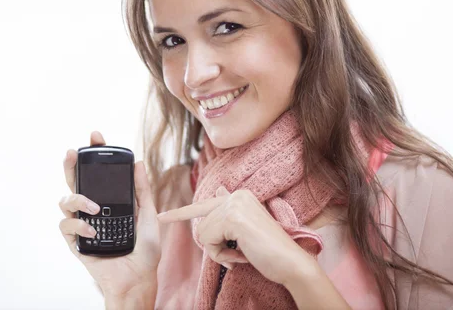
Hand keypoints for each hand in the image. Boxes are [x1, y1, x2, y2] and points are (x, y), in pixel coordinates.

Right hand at [59, 131, 160, 298]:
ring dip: (78, 199)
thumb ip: (141, 189)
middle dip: (71, 164)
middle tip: (73, 151)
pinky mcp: (75, 242)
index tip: (96, 136)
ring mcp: (82, 224)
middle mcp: (93, 209)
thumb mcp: (149, 215)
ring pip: (64, 201)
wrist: (138, 279)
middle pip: (75, 181)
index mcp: (109, 200)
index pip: (98, 173)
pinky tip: (93, 231)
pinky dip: (78, 226)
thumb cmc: (145, 250)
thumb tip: (137, 162)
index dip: (95, 154)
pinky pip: (66, 226)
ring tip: (96, 209)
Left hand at [157, 186, 314, 285]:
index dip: (180, 213)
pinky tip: (242, 255)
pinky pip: (208, 241)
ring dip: (219, 252)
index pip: (203, 204)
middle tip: (238, 252)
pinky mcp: (232, 217)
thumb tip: (219, 189)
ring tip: (242, 253)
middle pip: (203, 224)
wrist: (291, 263)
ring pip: (204, 233)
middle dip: (215, 245)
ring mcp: (234, 204)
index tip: (161, 216)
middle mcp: (236, 195)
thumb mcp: (245, 230)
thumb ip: (228, 216)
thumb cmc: (269, 252)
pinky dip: (221, 255)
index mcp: (239, 196)